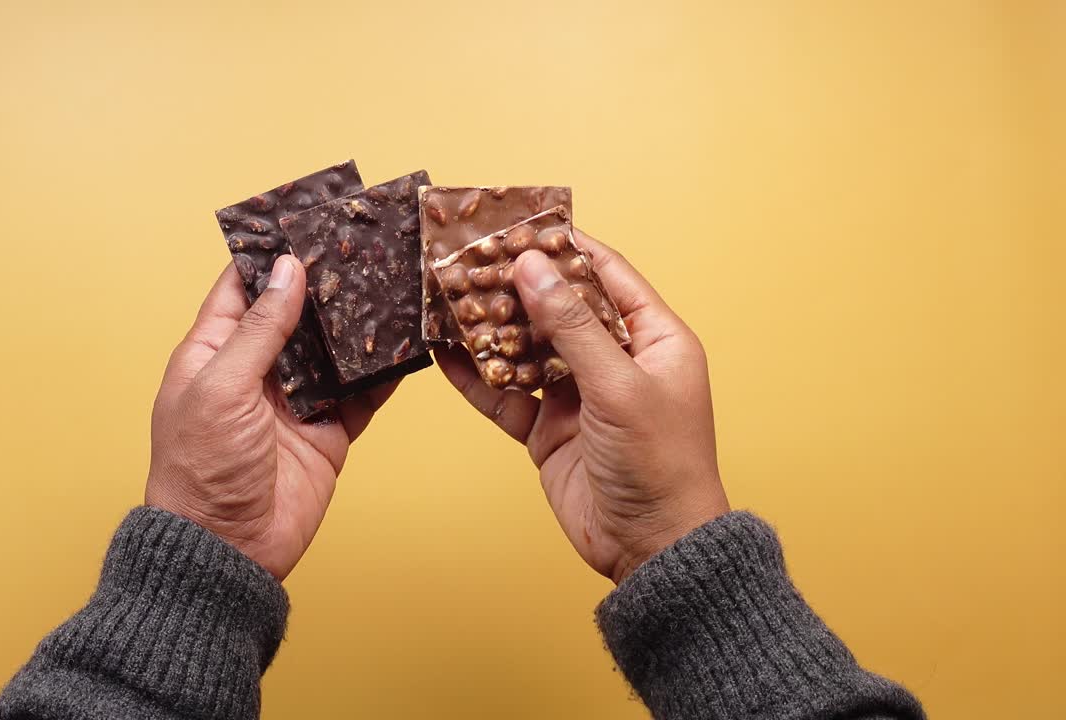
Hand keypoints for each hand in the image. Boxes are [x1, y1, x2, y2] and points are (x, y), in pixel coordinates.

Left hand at [145, 256, 397, 579]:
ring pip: (335, 349)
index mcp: (215, 352)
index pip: (243, 289)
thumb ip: (260, 330)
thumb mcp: (221, 387)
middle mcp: (257, 371)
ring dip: (360, 323)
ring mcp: (296, 401)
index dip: (271, 256)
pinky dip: (384, 373)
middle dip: (327, 283)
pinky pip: (362, 393)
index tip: (304, 219)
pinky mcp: (329, 431)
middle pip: (297, 313)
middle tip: (364, 244)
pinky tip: (407, 344)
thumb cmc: (202, 468)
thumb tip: (288, 271)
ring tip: (393, 282)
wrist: (227, 549)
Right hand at [438, 231, 728, 583]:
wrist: (652, 548)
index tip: (519, 224)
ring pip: (526, 348)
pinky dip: (477, 377)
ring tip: (447, 298)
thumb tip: (531, 267)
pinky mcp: (549, 429)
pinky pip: (507, 394)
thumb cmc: (660, 464)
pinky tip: (445, 356)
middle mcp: (616, 361)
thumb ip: (570, 326)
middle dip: (514, 285)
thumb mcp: (618, 386)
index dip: (564, 248)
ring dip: (489, 328)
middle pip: (558, 308)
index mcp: (654, 339)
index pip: (606, 275)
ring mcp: (579, 395)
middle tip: (468, 258)